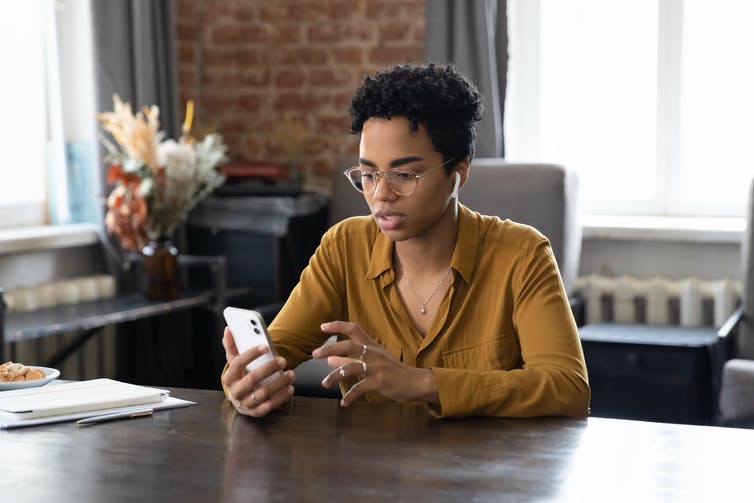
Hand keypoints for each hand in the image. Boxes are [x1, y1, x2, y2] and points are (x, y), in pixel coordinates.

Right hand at [221, 327, 294, 416]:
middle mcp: (235, 392)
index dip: (252, 354)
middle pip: (252, 379)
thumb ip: (232, 347)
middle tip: (283, 360)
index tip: (266, 346)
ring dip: (279, 383)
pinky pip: (270, 406)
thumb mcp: (235, 363)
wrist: (241, 399)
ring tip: (290, 374)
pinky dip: (281, 397)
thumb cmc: (240, 377)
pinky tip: (290, 388)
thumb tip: (228, 330)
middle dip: (269, 368)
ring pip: (263, 393)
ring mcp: (245, 403)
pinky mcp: (256, 412)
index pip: (238, 363)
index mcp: (229, 377)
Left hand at [313, 321, 438, 406]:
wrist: (416, 382)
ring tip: (324, 384)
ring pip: (350, 368)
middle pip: (348, 346)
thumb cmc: (393, 372)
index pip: (354, 329)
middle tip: (314, 354)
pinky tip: (344, 403)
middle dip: (329, 348)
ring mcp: (377, 367)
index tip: (322, 326)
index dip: (338, 326)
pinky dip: (350, 396)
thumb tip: (330, 359)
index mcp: (371, 346)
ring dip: (334, 376)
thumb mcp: (372, 362)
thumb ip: (351, 360)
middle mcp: (373, 353)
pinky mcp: (380, 381)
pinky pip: (360, 388)